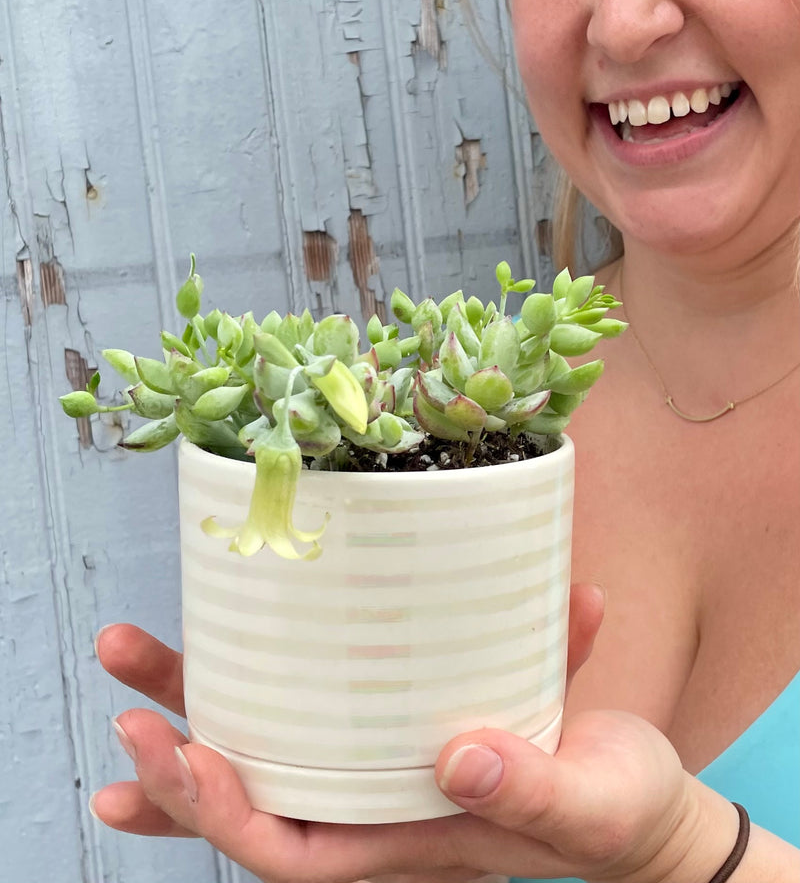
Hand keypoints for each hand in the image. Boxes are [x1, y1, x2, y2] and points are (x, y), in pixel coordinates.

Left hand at [93, 584, 618, 879]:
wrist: (641, 806)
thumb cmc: (619, 814)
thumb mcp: (590, 804)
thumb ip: (531, 790)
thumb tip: (461, 760)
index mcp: (411, 842)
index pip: (290, 851)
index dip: (223, 815)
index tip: (185, 753)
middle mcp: (379, 809)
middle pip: (256, 799)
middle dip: (178, 764)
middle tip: (125, 706)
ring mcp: (384, 767)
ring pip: (272, 746)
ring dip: (201, 706)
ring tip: (133, 663)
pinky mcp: (401, 721)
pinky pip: (321, 701)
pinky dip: (271, 670)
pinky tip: (236, 628)